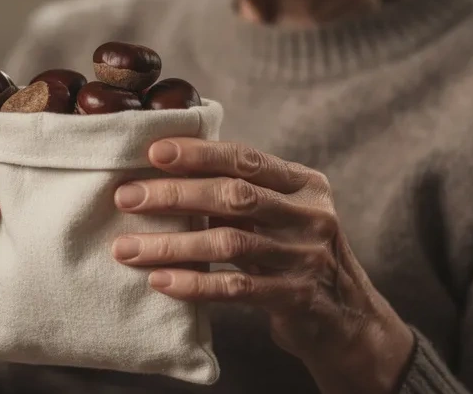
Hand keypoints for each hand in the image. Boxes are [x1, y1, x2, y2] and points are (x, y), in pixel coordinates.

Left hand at [111, 139, 413, 393]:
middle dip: (174, 195)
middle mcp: (311, 215)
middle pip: (233, 196)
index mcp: (305, 184)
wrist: (346, 319)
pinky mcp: (297, 297)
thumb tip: (167, 168)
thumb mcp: (283, 214)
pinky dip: (194, 284)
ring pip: (228, 243)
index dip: (198, 153)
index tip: (153, 152)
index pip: (245, 158)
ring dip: (171, 245)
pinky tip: (160, 282)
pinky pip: (236, 289)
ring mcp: (306, 257)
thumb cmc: (294, 255)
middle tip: (127, 198)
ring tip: (127, 248)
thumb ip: (244, 192)